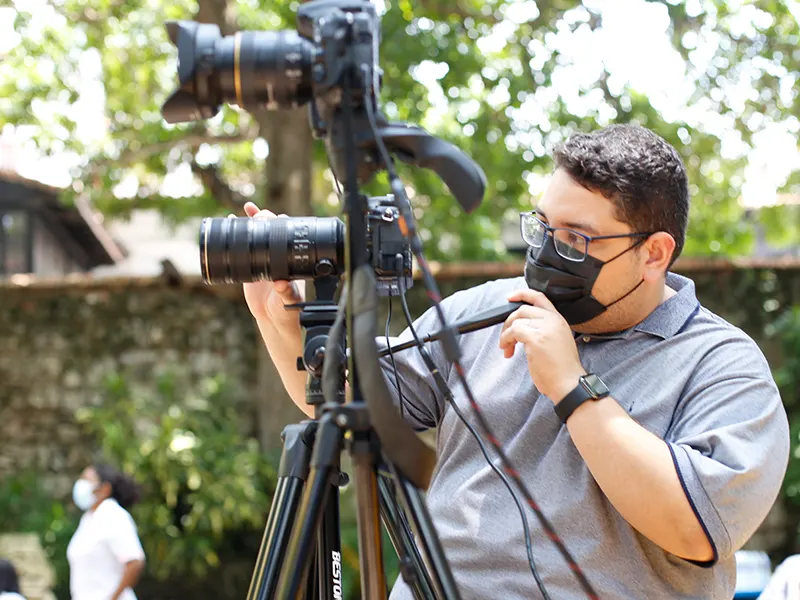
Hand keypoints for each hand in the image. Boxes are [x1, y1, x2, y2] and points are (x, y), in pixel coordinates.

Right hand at [240, 202, 305, 335]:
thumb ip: (287, 293)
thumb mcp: (289, 301)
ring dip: (253, 221)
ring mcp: (263, 260)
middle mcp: (278, 258)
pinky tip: (231, 223)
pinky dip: (237, 236)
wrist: (274, 320)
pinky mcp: (249, 268)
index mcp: (289, 262)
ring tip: (248, 207)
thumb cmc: (288, 311)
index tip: (275, 217)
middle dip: (265, 218)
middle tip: (256, 211)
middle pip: (272, 232)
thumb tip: (281, 284)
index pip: (287, 238)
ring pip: (258, 237)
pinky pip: (243, 249)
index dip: (282, 225)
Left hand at [498, 289, 585, 402]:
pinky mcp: (536, 338)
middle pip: (523, 309)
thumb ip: (543, 329)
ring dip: (506, 335)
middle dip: (508, 322)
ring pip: (516, 321)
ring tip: (507, 349)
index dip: (522, 294)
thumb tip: (520, 326)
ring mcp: (545, 328)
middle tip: (505, 338)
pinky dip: (506, 340)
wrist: (569, 383)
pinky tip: (508, 351)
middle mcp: (553, 320)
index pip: (539, 297)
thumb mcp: (557, 341)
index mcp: (559, 320)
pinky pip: (513, 332)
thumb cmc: (562, 369)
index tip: (510, 297)